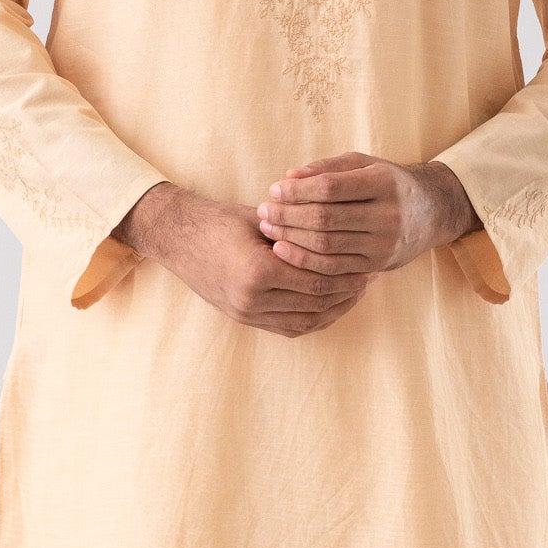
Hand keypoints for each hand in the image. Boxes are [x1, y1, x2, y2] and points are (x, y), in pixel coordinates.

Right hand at [114, 181, 371, 336]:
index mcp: (258, 272)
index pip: (318, 282)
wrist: (177, 238)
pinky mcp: (244, 319)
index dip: (348, 277)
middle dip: (346, 294)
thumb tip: (346, 244)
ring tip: (354, 294)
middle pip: (316, 304)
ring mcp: (247, 314)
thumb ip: (299, 236)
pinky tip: (330, 305)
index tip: (368, 267)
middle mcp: (252, 299)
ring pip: (306, 322)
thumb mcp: (264, 221)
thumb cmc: (222, 221)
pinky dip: (314, 319)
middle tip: (369, 280)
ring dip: (334, 310)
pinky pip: (289, 327)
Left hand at [254, 154, 478, 278]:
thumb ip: (327, 168)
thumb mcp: (364, 165)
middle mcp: (388, 215)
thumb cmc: (387, 183)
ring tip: (269, 230)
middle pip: (326, 219)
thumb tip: (289, 177)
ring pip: (327, 246)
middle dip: (288, 216)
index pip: (331, 187)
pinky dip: (305, 261)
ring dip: (291, 239)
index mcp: (384, 183)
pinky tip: (285, 252)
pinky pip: (334, 268)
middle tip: (263, 212)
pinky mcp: (377, 266)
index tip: (274, 190)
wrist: (430, 213)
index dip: (298, 190)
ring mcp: (384, 244)